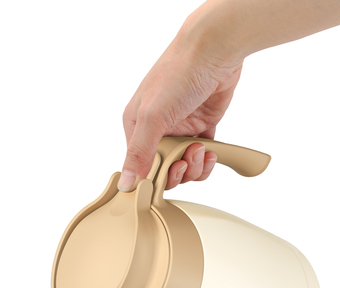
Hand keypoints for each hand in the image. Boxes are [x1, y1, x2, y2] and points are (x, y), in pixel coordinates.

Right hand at [119, 30, 242, 191]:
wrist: (214, 51)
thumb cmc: (178, 74)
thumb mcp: (152, 117)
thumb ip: (139, 153)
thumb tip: (125, 184)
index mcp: (137, 125)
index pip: (141, 165)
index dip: (156, 175)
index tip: (169, 171)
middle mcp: (158, 128)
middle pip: (165, 169)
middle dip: (178, 171)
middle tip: (187, 161)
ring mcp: (181, 128)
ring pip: (185, 165)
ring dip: (195, 166)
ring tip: (201, 150)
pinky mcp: (201, 125)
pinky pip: (202, 155)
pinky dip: (207, 160)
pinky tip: (211, 152)